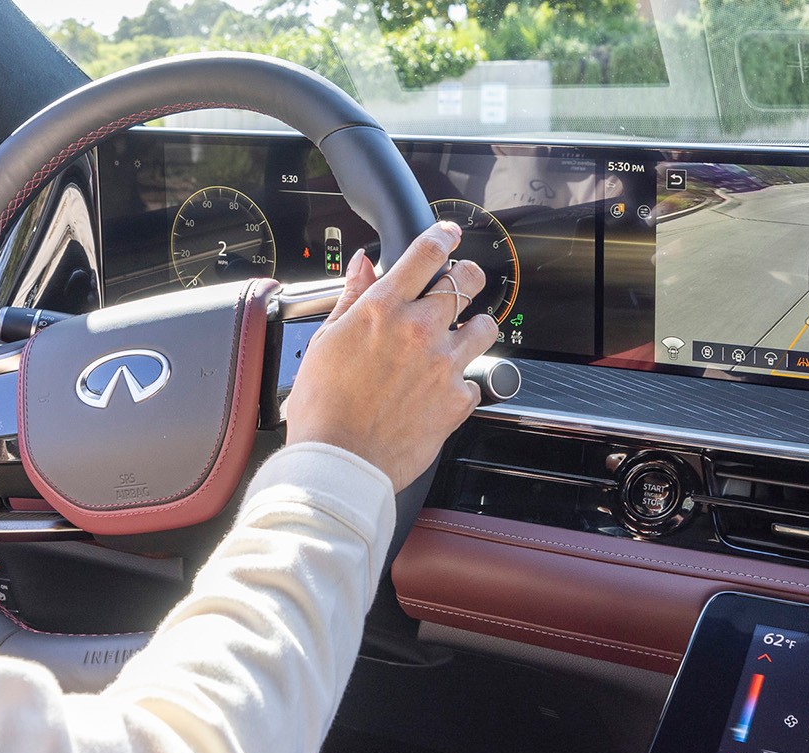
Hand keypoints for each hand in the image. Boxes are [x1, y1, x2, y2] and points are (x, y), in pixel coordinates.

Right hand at [284, 222, 495, 490]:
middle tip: (461, 284)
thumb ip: (352, 297)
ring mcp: (444, 364)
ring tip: (459, 338)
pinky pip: (476, 377)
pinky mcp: (459, 398)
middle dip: (467, 276)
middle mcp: (419, 330)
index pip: (425, 253)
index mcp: (382, 309)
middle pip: (467, 280)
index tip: (449, 234)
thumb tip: (364, 264)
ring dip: (474, 326)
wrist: (340, 462)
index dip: (443, 236)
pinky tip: (441, 388)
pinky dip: (462, 380)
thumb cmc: (323, 407)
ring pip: (484, 325)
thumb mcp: (327, 341)